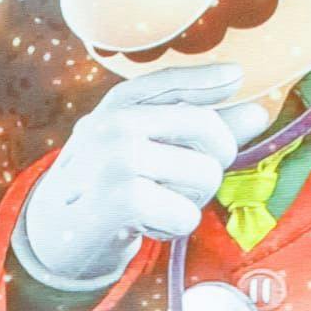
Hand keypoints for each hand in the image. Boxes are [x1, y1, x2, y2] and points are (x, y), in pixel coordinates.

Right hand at [14, 64, 249, 287]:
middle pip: (208, 129)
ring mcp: (117, 158)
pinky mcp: (123, 198)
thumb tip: (258, 114)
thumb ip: (198, 127)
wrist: (52, 233)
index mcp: (117, 106)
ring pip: (205, 175)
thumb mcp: (144, 145)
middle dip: (213, 161)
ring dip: (190, 200)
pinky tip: (144, 223)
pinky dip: (173, 226)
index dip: (209, 80)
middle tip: (183, 180)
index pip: (172, 81)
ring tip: (156, 202)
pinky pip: (187, 214)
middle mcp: (115, 123)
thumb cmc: (107, 184)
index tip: (235, 77)